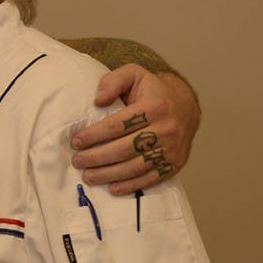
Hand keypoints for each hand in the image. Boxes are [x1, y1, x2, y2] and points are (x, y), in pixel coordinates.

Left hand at [71, 65, 199, 194]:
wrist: (186, 105)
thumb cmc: (153, 90)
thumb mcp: (134, 74)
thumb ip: (113, 81)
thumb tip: (97, 100)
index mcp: (154, 106)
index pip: (118, 124)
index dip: (94, 135)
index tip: (76, 142)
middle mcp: (166, 129)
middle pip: (125, 149)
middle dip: (97, 157)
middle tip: (77, 161)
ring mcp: (172, 149)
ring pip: (136, 166)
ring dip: (109, 174)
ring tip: (88, 176)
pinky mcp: (175, 163)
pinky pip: (152, 178)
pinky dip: (131, 185)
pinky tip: (113, 188)